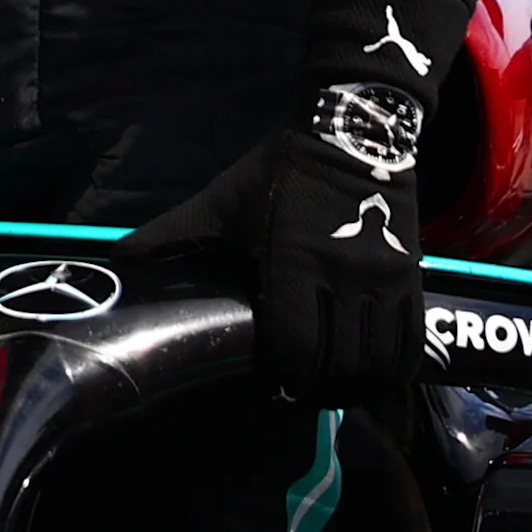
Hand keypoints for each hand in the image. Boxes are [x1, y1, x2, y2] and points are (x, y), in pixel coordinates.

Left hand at [127, 103, 424, 402]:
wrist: (351, 130)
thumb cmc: (278, 170)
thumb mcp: (222, 200)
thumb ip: (173, 232)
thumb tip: (120, 257)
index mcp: (294, 259)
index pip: (293, 341)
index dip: (283, 376)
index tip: (270, 390)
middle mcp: (344, 275)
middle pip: (337, 361)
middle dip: (317, 391)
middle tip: (297, 400)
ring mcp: (384, 278)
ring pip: (378, 360)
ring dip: (356, 388)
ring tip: (332, 394)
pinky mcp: (412, 276)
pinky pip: (412, 342)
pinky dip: (395, 372)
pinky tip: (374, 381)